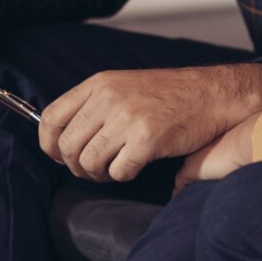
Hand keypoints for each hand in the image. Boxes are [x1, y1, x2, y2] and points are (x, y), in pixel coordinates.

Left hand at [39, 63, 261, 183]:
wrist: (213, 95)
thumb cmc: (169, 96)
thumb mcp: (123, 86)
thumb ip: (93, 105)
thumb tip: (62, 138)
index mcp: (98, 84)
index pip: (50, 117)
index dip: (48, 144)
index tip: (59, 156)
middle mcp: (108, 99)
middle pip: (66, 146)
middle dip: (76, 166)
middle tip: (93, 169)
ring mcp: (128, 118)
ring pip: (88, 163)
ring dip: (98, 174)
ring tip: (113, 169)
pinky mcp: (147, 140)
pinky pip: (118, 171)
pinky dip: (122, 176)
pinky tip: (133, 167)